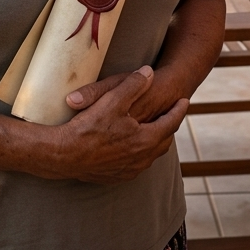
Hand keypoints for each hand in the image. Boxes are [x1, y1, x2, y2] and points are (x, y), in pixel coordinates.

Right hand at [54, 65, 187, 183]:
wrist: (64, 156)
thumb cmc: (88, 128)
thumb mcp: (113, 100)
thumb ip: (133, 84)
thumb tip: (149, 72)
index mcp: (145, 140)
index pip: (170, 123)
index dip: (178, 110)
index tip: (185, 100)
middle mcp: (141, 159)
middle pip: (164, 141)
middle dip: (169, 126)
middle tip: (172, 114)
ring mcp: (129, 170)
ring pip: (151, 155)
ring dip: (156, 140)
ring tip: (156, 129)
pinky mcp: (116, 177)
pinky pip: (137, 164)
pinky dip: (141, 153)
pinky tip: (134, 147)